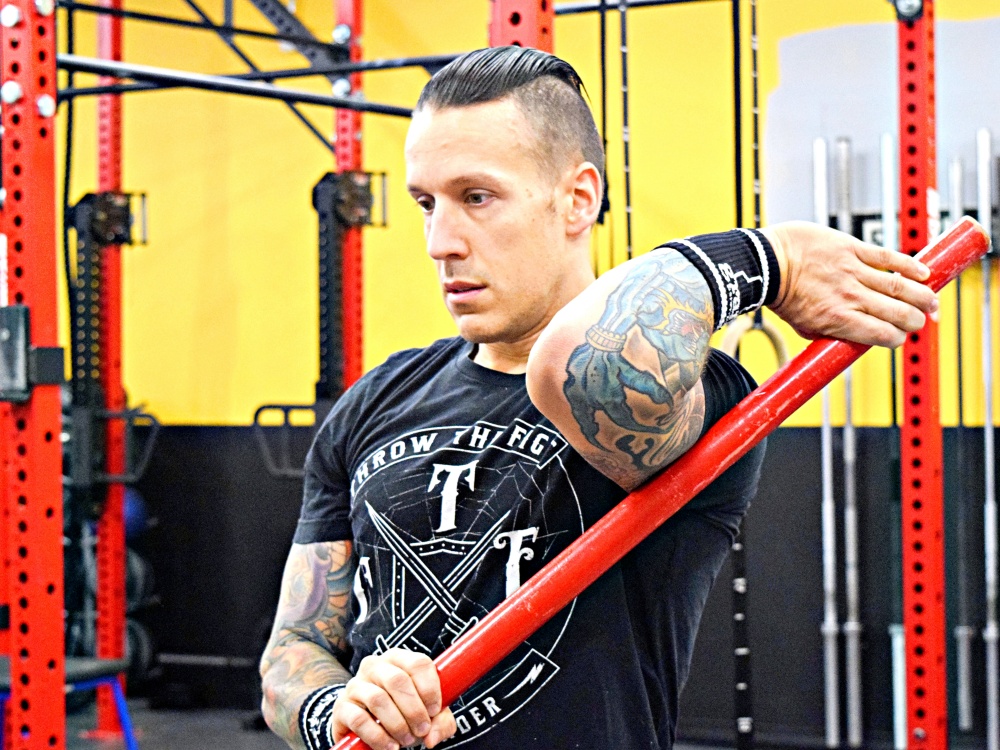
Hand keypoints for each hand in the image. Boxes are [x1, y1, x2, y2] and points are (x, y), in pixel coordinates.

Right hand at [331, 649, 455, 749]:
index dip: (430, 688)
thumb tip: (432, 737)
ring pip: (378, 699)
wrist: (368, 727)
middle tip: (422, 730)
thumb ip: (440, 722)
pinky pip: (359, 719)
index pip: (418, 663)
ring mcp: (355, 685)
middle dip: (414, 710)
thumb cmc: (403, 713)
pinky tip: (389, 746)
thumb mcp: (427, 715)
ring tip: (406, 740)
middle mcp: (374, 666)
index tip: (434, 711)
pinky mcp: (342, 707)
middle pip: (397, 680)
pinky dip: (378, 737)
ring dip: (397, 724)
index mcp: (398, 659)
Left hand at [762, 221, 938, 347]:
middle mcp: (849, 298)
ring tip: (932, 301)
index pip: (884, 335)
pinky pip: (886, 257)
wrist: (766, 264)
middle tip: (923, 320)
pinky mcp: (850, 248)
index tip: (901, 336)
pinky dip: (908, 265)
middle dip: (916, 320)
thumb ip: (832, 334)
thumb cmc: (782, 296)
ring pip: (899, 286)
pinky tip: (923, 273)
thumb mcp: (805, 328)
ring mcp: (852, 271)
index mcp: (839, 321)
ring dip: (922, 296)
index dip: (898, 338)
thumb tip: (854, 341)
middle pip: (898, 313)